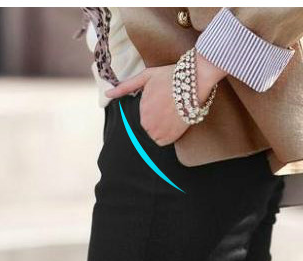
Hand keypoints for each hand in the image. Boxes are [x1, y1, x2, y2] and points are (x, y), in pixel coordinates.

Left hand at [105, 51, 226, 145]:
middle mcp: (148, 124)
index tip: (160, 104)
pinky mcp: (173, 136)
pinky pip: (164, 142)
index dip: (151, 111)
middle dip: (155, 121)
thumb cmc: (169, 77)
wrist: (194, 82)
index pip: (140, 119)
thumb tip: (107, 94)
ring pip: (154, 136)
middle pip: (147, 128)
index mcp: (140, 110)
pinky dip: (168, 135)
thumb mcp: (145, 77)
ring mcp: (160, 131)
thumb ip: (125, 87)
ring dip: (160, 129)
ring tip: (171, 115)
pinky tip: (174, 123)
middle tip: (167, 109)